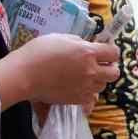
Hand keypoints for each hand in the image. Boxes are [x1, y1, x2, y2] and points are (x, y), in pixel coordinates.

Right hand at [0, 34, 119, 108]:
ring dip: (98, 81)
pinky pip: (91, 99)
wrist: (23, 75)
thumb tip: (89, 47)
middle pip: (114, 73)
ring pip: (103, 86)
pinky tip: (79, 89)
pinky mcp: (77, 100)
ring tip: (84, 77)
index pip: (114, 53)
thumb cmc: (38, 52)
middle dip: (109, 68)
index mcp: (88, 53)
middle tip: (98, 65)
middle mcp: (90, 71)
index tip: (104, 51)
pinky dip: (88, 94)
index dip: (111, 52)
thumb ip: (80, 43)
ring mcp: (85, 87)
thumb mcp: (61, 38)